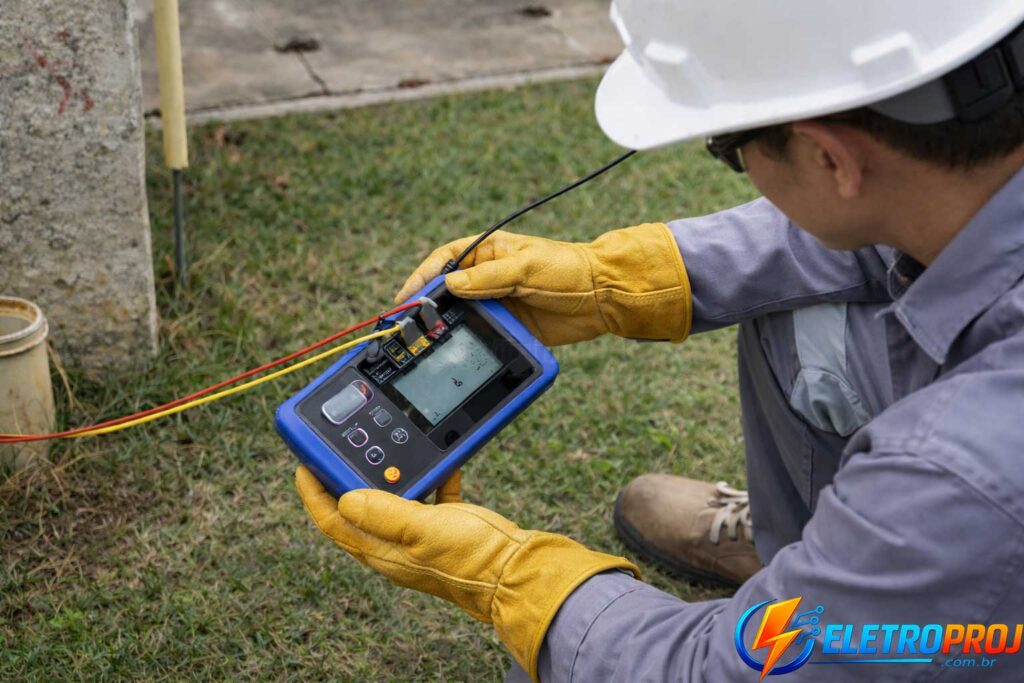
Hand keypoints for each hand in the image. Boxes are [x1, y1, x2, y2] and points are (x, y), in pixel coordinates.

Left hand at [295, 466, 638, 680]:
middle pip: (358, 506)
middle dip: (346, 476)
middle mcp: (396, 545)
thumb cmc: (473, 560)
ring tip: (385, 446)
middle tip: (340, 447)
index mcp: (382, 550)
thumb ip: (384, 512)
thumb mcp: (423, 530)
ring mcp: (421, 535)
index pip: (333, 521)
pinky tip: (441, 461)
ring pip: (392, 498)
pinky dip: (431, 475)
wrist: (519, 571)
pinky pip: (430, 494)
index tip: (304, 463)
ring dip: (388, 473)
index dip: (313, 493)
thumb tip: (345, 498)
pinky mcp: (446, 525)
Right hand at [395, 223, 691, 345]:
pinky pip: (483, 335)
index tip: (406, 296)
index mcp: (489, 252)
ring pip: (463, 316)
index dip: (423, 277)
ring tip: (427, 342)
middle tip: (409, 325)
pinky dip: (469, 343)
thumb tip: (450, 285)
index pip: (445, 261)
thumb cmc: (569, 270)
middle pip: (448, 292)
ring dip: (447, 328)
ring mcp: (499, 303)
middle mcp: (489, 277)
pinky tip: (457, 352)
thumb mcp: (526, 268)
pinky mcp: (511, 327)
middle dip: (428, 307)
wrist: (605, 297)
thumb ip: (487, 277)